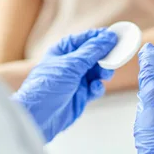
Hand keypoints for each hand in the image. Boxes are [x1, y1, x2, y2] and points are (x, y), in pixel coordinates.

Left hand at [11, 28, 116, 142]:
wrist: (38, 117)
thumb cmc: (45, 87)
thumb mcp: (71, 65)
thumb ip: (92, 51)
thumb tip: (108, 38)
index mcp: (63, 51)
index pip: (85, 39)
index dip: (100, 37)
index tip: (115, 36)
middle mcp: (70, 64)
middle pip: (94, 55)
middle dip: (104, 57)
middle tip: (114, 59)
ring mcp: (75, 80)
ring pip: (97, 72)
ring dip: (103, 72)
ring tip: (105, 75)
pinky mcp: (80, 95)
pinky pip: (95, 87)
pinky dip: (98, 87)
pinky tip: (95, 88)